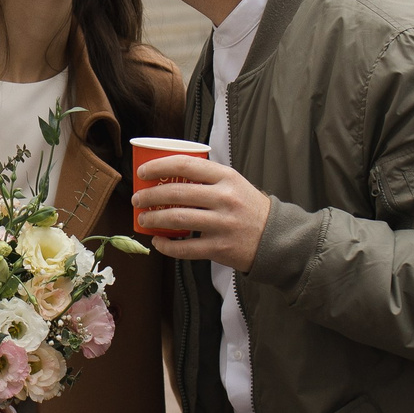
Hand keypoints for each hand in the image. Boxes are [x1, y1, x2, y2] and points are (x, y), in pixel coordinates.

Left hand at [134, 154, 271, 270]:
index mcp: (226, 177)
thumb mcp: (234, 184)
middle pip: (176, 192)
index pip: (186, 164)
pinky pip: (184, 248)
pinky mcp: (219, 248)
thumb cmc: (249, 208)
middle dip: (149, 196)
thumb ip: (208, 178)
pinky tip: (158, 241)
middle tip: (137, 199)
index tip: (142, 171)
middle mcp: (224, 198)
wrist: (276, 238)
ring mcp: (222, 224)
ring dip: (153, 219)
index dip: (159, 166)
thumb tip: (168, 175)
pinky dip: (166, 246)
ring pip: (176, 218)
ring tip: (143, 219)